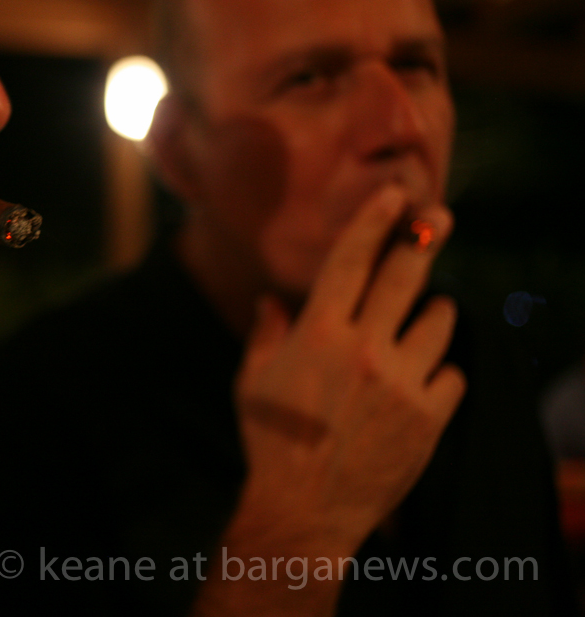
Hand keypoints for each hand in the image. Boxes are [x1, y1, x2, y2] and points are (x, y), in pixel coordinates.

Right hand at [234, 184, 465, 551]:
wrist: (305, 507)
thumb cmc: (270, 441)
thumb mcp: (252, 381)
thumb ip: (266, 335)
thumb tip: (271, 301)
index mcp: (318, 334)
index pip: (351, 261)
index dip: (374, 221)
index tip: (395, 195)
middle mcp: (364, 349)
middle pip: (406, 276)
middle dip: (425, 239)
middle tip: (440, 218)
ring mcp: (401, 383)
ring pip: (439, 323)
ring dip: (436, 310)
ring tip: (431, 311)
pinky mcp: (429, 417)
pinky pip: (451, 374)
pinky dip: (440, 370)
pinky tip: (424, 376)